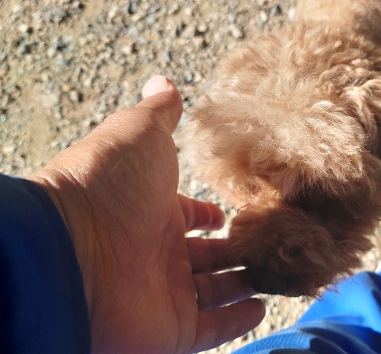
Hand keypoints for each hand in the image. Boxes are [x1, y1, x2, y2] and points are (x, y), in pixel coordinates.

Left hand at [28, 76, 264, 352]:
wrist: (71, 248)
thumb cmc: (106, 185)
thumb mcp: (138, 134)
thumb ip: (158, 113)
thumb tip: (165, 81)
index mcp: (152, 211)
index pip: (191, 216)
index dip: (211, 214)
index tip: (236, 211)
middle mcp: (159, 253)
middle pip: (208, 254)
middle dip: (236, 247)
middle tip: (271, 240)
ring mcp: (165, 292)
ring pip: (216, 290)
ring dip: (245, 281)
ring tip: (279, 268)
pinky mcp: (172, 328)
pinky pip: (212, 328)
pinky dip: (237, 320)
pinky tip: (261, 304)